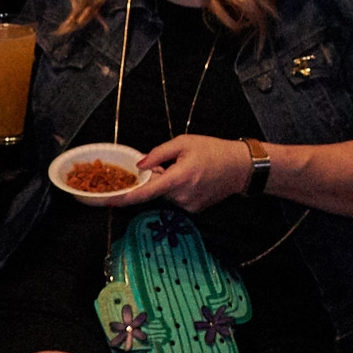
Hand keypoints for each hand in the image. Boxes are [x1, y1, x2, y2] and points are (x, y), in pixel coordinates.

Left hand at [90, 134, 251, 212]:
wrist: (241, 167)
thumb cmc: (213, 150)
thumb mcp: (184, 143)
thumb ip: (158, 154)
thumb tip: (139, 164)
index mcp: (179, 178)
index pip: (147, 192)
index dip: (127, 198)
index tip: (111, 202)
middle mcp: (182, 196)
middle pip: (155, 192)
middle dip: (154, 180)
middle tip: (168, 164)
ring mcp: (189, 206)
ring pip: (165, 196)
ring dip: (167, 184)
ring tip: (185, 169)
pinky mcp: (194, 210)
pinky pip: (176, 200)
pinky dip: (177, 190)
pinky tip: (192, 179)